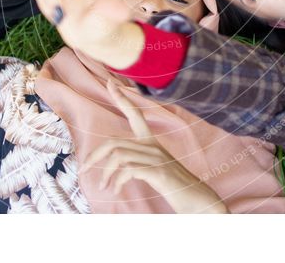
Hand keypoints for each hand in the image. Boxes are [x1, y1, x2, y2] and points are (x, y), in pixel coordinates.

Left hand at [81, 81, 227, 213]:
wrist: (200, 202)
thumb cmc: (177, 189)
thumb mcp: (156, 171)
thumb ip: (139, 163)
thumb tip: (117, 165)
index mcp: (153, 143)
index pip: (136, 114)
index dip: (122, 98)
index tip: (110, 82)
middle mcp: (154, 146)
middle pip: (114, 141)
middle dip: (94, 155)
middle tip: (84, 170)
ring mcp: (157, 158)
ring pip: (117, 155)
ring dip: (105, 173)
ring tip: (105, 187)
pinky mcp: (159, 172)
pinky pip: (128, 170)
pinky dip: (117, 181)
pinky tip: (116, 191)